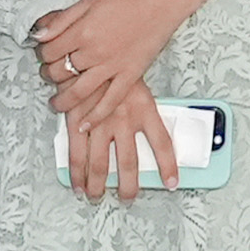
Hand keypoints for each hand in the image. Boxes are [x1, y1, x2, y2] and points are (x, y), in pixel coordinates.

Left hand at [31, 0, 210, 131]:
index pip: (49, 51)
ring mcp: (113, 67)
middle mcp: (94, 52)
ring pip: (79, 92)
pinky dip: (95, 116)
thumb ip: (61, 20)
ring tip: (56, 104)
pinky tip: (83, 125)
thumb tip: (37, 35)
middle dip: (49, 74)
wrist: (161, 2)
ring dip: (63, 101)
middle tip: (50, 73)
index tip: (43, 54)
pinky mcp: (130, 76)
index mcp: (82, 31)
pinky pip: (110, 101)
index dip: (41, 54)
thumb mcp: (88, 2)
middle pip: (60, 72)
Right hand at [61, 68, 180, 200]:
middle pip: (130, 163)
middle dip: (129, 185)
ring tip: (97, 197)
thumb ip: (144, 108)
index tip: (172, 183)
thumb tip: (155, 129)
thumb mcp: (138, 84)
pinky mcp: (77, 124)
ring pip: (101, 164)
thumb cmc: (114, 66)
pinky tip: (78, 186)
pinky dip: (77, 174)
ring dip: (99, 185)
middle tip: (128, 198)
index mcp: (144, 109)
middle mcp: (124, 120)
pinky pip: (78, 155)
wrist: (88, 53)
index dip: (168, 166)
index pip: (162, 143)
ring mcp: (100, 124)